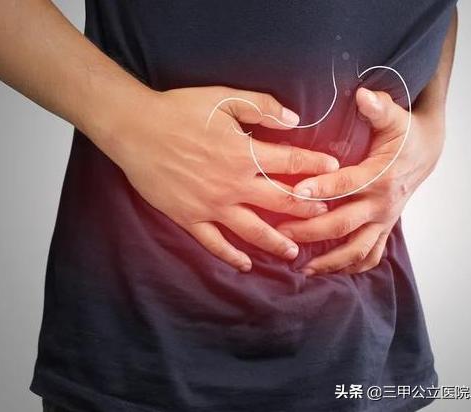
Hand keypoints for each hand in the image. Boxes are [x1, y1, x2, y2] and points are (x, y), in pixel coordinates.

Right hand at [99, 86, 339, 271]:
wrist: (135, 129)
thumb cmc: (179, 110)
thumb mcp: (224, 99)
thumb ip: (262, 108)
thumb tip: (295, 119)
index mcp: (245, 154)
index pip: (291, 162)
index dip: (316, 165)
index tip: (335, 170)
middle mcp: (234, 185)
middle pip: (279, 202)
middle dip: (305, 208)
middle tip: (324, 215)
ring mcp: (212, 205)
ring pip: (252, 230)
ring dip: (276, 242)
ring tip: (294, 252)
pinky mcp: (190, 218)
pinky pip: (214, 243)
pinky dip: (231, 255)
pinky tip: (245, 264)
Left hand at [277, 87, 444, 274]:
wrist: (428, 152)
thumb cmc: (406, 133)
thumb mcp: (396, 117)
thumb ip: (379, 108)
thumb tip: (363, 94)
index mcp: (381, 176)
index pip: (346, 184)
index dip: (321, 189)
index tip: (295, 192)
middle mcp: (383, 203)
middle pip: (343, 223)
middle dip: (310, 230)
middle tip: (280, 233)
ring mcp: (384, 220)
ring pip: (356, 249)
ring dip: (329, 261)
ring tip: (301, 268)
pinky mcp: (384, 229)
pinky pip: (369, 256)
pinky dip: (349, 267)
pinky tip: (326, 271)